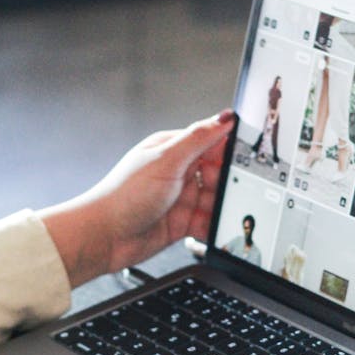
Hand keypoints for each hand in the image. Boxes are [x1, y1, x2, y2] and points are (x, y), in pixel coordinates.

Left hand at [40, 109, 234, 286]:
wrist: (103, 236)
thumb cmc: (123, 195)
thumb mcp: (166, 160)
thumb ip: (198, 138)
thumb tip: (224, 117)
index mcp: (173, 149)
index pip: (211, 142)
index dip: (231, 150)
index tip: (251, 157)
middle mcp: (178, 172)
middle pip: (217, 173)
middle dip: (230, 182)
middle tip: (241, 189)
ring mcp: (180, 199)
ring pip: (215, 199)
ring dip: (223, 206)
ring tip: (230, 211)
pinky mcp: (181, 223)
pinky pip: (207, 223)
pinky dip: (216, 226)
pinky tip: (221, 228)